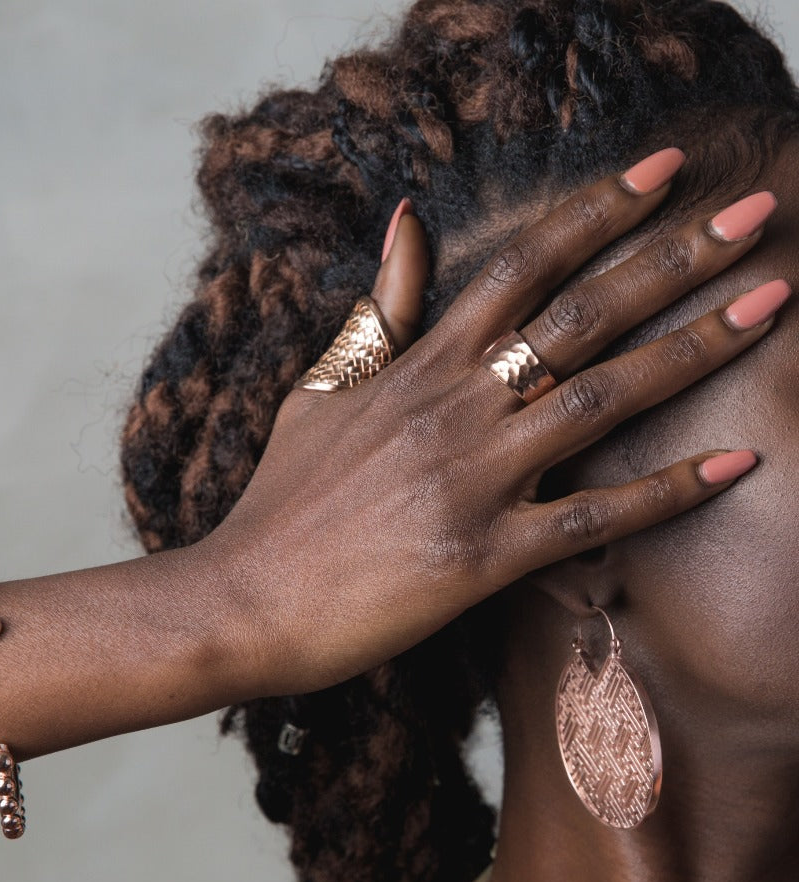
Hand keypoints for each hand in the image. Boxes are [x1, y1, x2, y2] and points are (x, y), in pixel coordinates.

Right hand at [200, 148, 789, 698]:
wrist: (247, 598)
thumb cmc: (283, 498)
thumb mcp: (322, 389)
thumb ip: (380, 309)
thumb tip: (409, 219)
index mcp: (418, 367)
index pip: (522, 267)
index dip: (598, 212)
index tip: (664, 172)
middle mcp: (454, 409)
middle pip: (581, 316)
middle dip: (676, 259)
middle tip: (757, 213)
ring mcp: (471, 482)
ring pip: (600, 400)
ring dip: (693, 349)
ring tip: (772, 304)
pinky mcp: (482, 558)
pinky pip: (590, 518)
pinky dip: (665, 492)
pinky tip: (736, 462)